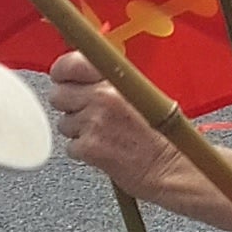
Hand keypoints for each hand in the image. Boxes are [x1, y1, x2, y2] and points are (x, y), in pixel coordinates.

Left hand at [44, 51, 167, 190]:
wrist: (172, 167)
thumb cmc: (166, 134)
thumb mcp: (144, 93)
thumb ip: (112, 81)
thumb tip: (86, 77)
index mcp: (117, 78)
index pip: (70, 64)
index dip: (62, 72)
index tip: (64, 78)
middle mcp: (102, 97)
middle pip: (58, 95)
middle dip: (69, 104)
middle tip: (87, 112)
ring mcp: (93, 123)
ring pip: (64, 122)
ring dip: (78, 129)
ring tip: (103, 133)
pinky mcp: (89, 148)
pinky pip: (71, 146)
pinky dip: (84, 150)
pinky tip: (105, 148)